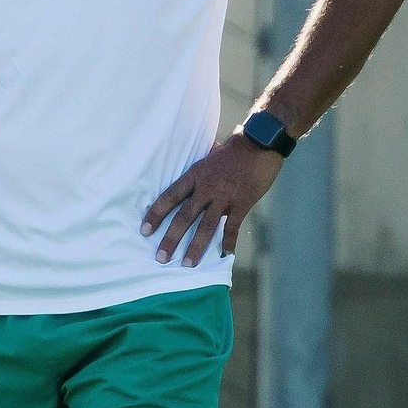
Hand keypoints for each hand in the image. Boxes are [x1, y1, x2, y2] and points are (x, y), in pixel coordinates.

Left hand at [143, 131, 281, 265]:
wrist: (262, 143)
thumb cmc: (237, 145)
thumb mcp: (212, 153)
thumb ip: (203, 166)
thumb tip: (199, 166)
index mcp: (196, 175)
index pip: (170, 197)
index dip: (156, 214)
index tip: (145, 230)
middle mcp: (206, 188)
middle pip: (184, 217)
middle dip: (171, 239)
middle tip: (161, 257)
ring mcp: (224, 198)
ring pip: (206, 227)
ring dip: (196, 247)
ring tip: (188, 264)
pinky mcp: (242, 204)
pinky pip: (232, 227)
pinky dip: (228, 242)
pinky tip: (225, 254)